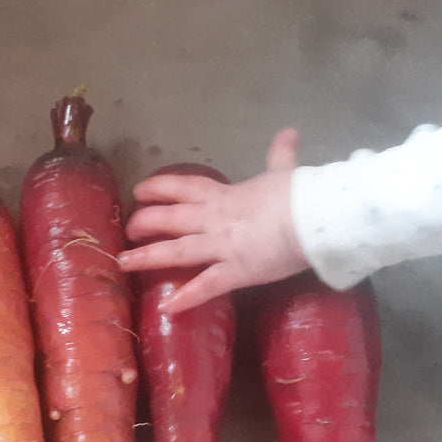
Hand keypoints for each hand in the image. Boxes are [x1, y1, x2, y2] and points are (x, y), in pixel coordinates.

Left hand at [118, 129, 308, 314]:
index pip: (185, 187)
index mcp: (227, 196)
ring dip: (147, 257)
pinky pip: (206, 286)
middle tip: (127, 229)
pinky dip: (186, 298)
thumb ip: (282, 156)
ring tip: (123, 262)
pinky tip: (166, 308)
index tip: (140, 190)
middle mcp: (216, 219)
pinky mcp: (236, 271)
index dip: (160, 187)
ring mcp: (222, 246)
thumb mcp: (288, 171)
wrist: (318, 214)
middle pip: (170, 218)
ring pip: (176, 251)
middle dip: (144, 222)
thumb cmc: (304, 193)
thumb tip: (290, 132)